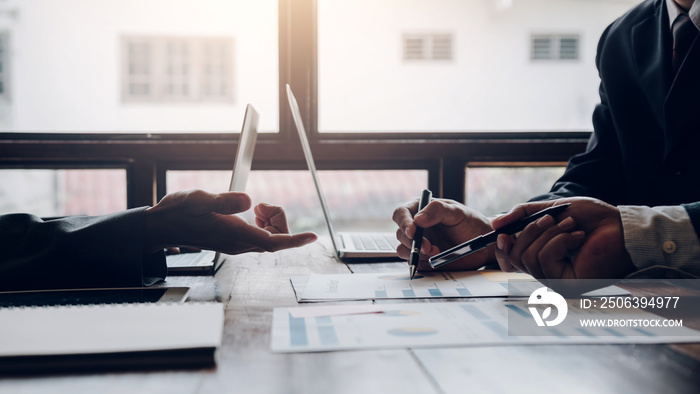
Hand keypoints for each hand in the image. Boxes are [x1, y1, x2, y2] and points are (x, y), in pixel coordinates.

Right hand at [144, 190, 316, 254]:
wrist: (163, 226)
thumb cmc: (179, 212)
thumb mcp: (199, 200)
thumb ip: (224, 201)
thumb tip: (249, 201)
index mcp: (234, 235)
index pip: (273, 242)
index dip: (295, 240)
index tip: (313, 236)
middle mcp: (239, 244)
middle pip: (276, 239)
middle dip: (279, 220)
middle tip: (262, 204)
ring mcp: (237, 244)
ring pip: (270, 238)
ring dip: (272, 221)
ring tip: (256, 206)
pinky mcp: (234, 241)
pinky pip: (261, 236)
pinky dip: (263, 222)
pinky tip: (251, 211)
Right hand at [393, 197, 494, 269]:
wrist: (482, 245)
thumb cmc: (470, 223)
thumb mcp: (457, 212)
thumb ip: (438, 210)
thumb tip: (418, 219)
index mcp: (421, 210)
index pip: (401, 213)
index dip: (404, 222)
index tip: (413, 231)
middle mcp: (417, 227)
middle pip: (400, 233)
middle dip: (412, 242)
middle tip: (428, 247)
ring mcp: (418, 244)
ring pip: (403, 249)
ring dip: (415, 253)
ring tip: (435, 252)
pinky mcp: (423, 259)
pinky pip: (413, 262)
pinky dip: (420, 263)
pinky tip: (435, 259)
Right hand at [492, 197, 634, 279]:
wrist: (621, 226)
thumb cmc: (593, 219)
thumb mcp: (551, 209)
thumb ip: (523, 215)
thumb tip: (495, 224)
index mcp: (542, 256)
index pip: (510, 259)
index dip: (502, 248)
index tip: (503, 233)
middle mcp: (547, 271)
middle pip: (515, 256)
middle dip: (531, 231)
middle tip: (553, 218)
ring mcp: (556, 280)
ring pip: (529, 257)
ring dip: (550, 234)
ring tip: (572, 226)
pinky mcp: (565, 284)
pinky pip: (544, 260)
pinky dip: (559, 241)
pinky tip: (578, 237)